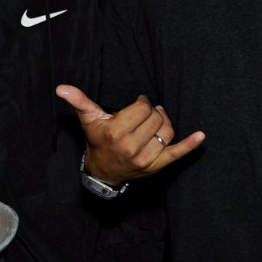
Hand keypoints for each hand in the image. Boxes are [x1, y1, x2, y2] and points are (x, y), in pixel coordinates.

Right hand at [55, 84, 204, 184]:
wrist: (103, 173)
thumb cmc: (97, 141)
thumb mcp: (89, 120)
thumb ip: (79, 101)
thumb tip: (61, 87)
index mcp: (116, 133)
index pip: (142, 108)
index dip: (141, 103)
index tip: (136, 105)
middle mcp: (131, 147)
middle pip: (155, 117)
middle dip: (152, 112)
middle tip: (144, 114)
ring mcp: (146, 159)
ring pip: (167, 130)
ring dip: (165, 121)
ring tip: (156, 119)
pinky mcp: (157, 166)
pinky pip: (176, 154)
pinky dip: (190, 145)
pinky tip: (200, 136)